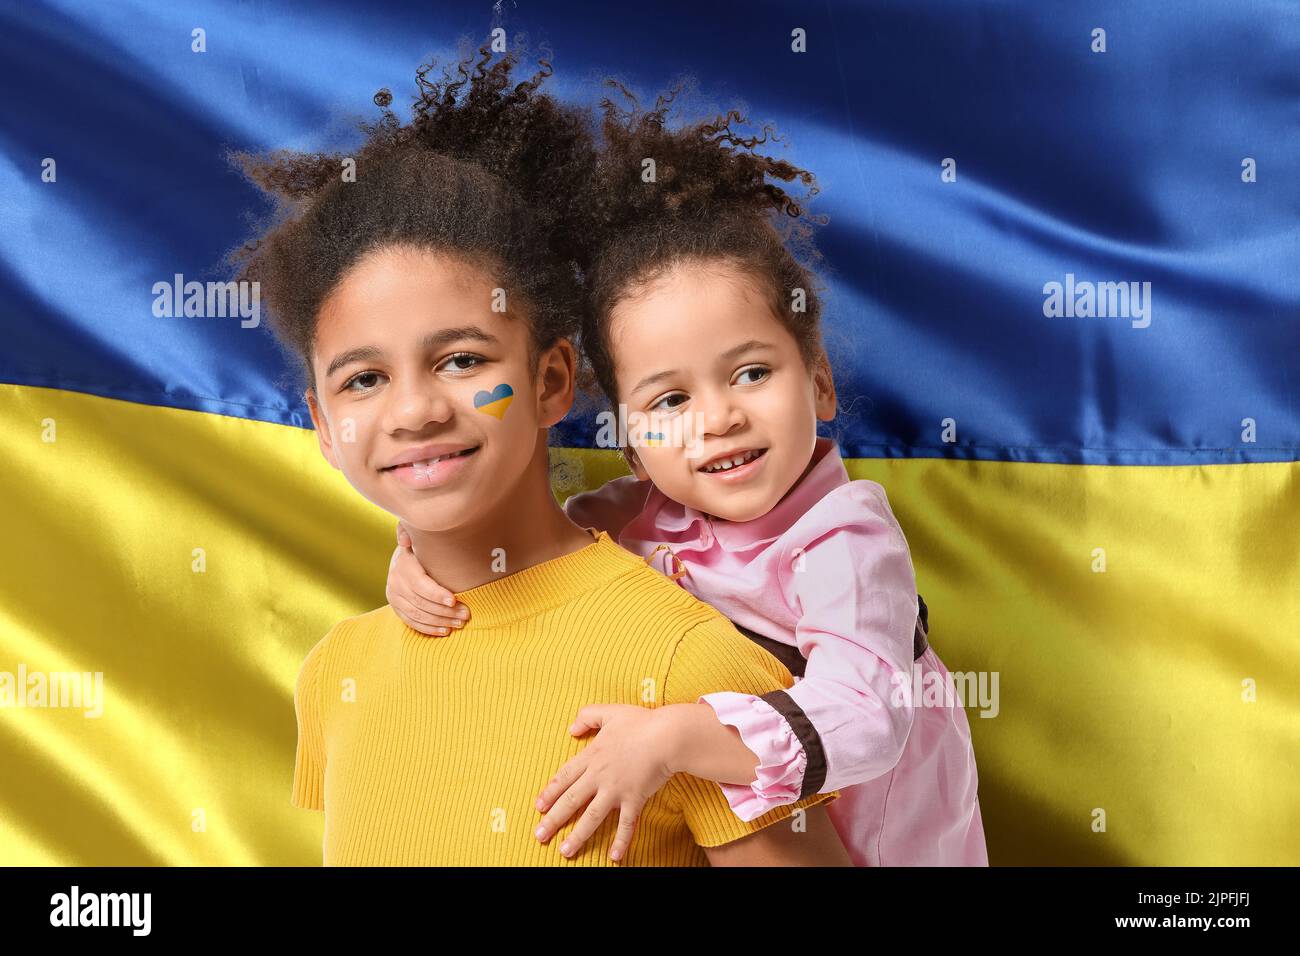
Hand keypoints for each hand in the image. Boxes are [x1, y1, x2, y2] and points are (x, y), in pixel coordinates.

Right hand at [385, 520, 470, 635]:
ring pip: (418, 614)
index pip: (419, 584)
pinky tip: (445, 631)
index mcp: (402, 565)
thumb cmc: (421, 544)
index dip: (437, 594)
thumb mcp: (416, 532)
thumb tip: (406, 539)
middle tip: (466, 613)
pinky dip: (429, 629)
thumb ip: (411, 531)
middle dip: (445, 611)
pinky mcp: (397, 608)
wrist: (404, 556)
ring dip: (441, 621)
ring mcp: (394, 597)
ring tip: (461, 623)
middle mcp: (395, 582)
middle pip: (421, 602)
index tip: (454, 600)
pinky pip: (412, 622)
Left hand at [533, 704, 678, 862]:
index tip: (538, 807)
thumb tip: (571, 728)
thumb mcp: (610, 712)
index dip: (550, 792)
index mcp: (592, 755)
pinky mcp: (635, 799)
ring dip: (578, 835)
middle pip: (571, 800)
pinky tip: (614, 857)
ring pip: (592, 816)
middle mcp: (599, 775)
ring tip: (565, 850)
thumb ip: (588, 716)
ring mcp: (616, 789)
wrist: (667, 736)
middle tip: (539, 835)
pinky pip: (626, 824)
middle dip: (553, 819)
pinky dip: (621, 841)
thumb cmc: (641, 722)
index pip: (565, 777)